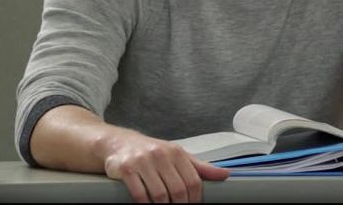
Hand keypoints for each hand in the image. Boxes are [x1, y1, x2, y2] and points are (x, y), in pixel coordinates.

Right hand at [102, 132, 228, 202]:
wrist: (118, 143)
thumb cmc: (150, 151)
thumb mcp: (177, 156)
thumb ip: (200, 167)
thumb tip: (224, 174)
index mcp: (177, 152)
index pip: (193, 181)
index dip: (196, 199)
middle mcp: (161, 155)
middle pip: (178, 190)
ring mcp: (143, 161)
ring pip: (159, 194)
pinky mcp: (126, 169)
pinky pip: (139, 194)